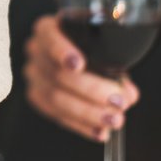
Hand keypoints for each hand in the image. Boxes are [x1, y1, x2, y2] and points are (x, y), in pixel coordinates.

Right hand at [24, 16, 139, 141]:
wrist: (72, 52)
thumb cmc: (89, 45)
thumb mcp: (100, 44)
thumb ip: (113, 63)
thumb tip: (127, 93)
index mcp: (48, 29)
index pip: (50, 38)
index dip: (63, 51)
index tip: (79, 64)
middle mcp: (36, 51)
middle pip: (58, 74)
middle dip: (92, 90)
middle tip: (119, 101)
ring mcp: (33, 75)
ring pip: (56, 98)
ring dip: (88, 113)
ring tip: (114, 120)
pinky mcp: (36, 97)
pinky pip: (57, 115)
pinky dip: (81, 125)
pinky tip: (99, 131)